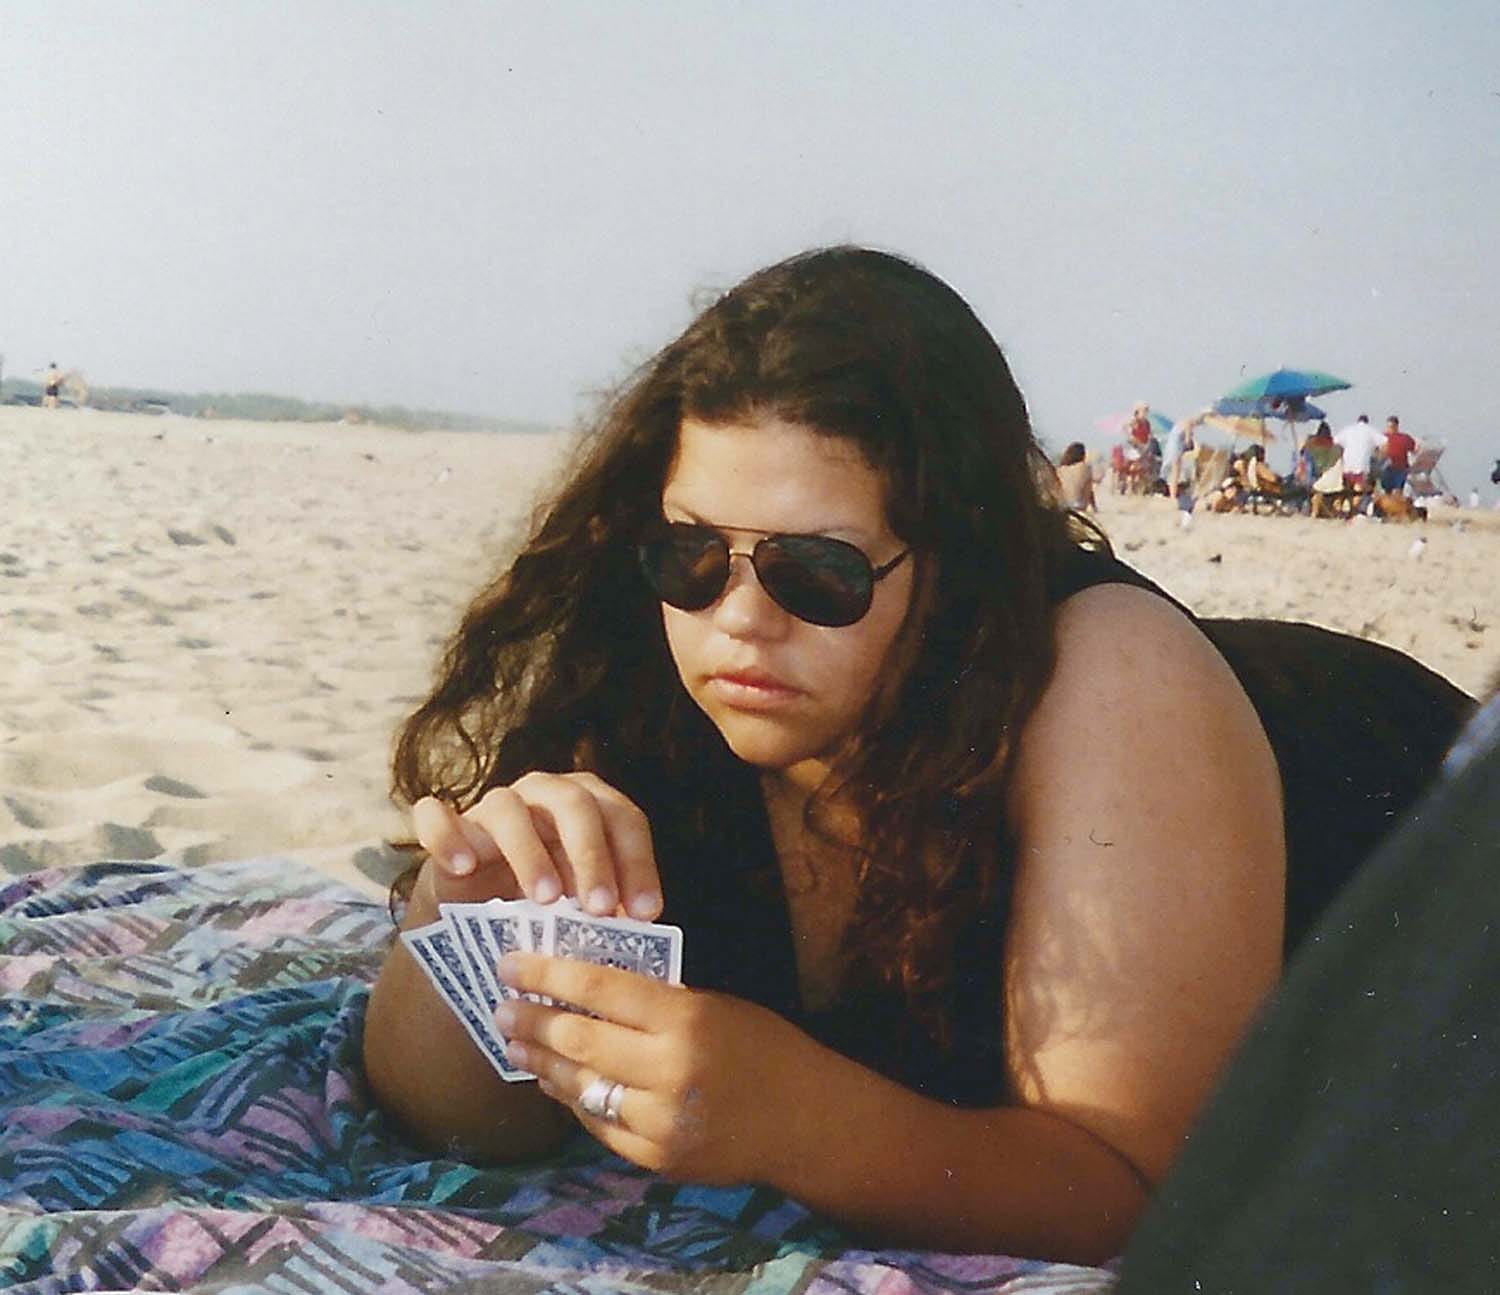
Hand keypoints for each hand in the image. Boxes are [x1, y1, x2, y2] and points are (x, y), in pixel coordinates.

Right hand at [410, 774, 660, 918]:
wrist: (478, 917)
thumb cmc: (548, 907)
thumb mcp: (585, 906)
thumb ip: (612, 909)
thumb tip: (645, 932)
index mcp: (589, 804)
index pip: (623, 819)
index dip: (639, 863)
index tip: (646, 914)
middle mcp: (544, 794)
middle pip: (574, 805)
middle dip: (592, 857)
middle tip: (600, 908)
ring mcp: (493, 806)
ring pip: (509, 809)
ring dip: (530, 853)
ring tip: (545, 900)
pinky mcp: (447, 827)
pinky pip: (436, 817)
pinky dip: (448, 835)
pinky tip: (463, 866)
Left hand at [495, 953, 811, 1185]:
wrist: (805, 1119)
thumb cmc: (762, 1046)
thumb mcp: (712, 1004)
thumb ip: (653, 1001)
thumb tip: (582, 986)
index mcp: (685, 1019)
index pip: (599, 989)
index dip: (546, 974)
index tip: (510, 963)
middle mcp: (668, 1071)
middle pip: (579, 1040)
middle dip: (532, 1021)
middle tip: (502, 1007)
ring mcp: (660, 1122)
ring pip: (580, 1088)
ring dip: (541, 1064)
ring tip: (516, 1045)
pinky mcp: (656, 1159)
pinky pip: (600, 1125)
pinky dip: (574, 1099)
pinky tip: (556, 1082)